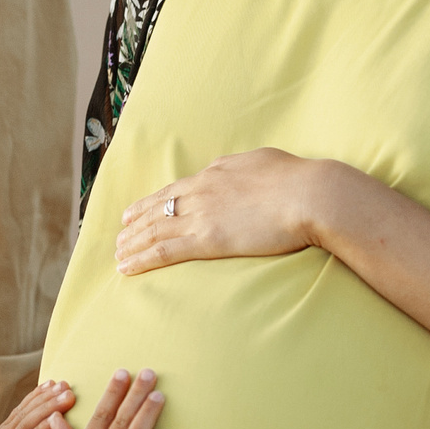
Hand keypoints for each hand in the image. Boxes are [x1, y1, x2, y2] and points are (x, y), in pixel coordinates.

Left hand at [116, 149, 338, 275]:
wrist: (311, 194)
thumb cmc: (299, 180)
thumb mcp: (265, 162)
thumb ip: (245, 168)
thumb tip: (239, 170)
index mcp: (216, 172)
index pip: (176, 188)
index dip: (154, 201)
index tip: (140, 210)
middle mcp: (201, 190)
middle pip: (158, 207)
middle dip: (136, 222)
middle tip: (121, 234)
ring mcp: (201, 214)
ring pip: (155, 229)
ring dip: (133, 243)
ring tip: (118, 254)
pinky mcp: (207, 239)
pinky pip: (164, 250)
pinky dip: (141, 259)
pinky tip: (127, 267)